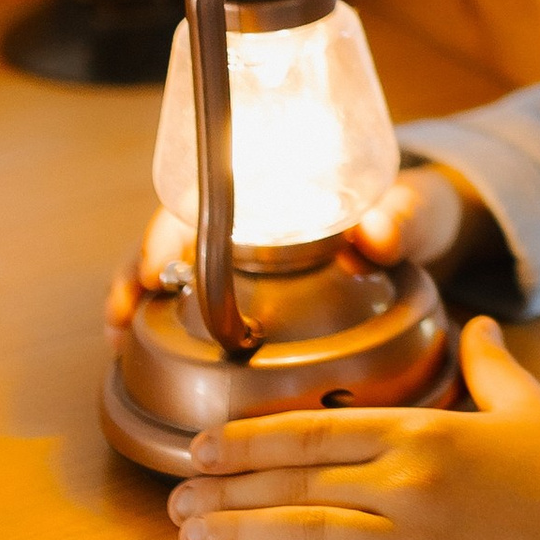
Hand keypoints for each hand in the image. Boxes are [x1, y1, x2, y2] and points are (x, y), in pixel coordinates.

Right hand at [104, 165, 464, 338]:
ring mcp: (245, 256)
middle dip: (136, 269)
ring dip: (137, 299)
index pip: (208, 197)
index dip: (171, 230)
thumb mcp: (412, 213)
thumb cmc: (410, 212)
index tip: (154, 264)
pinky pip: (192, 300)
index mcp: (281, 188)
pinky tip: (137, 351)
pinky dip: (160, 321)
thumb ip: (400, 221)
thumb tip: (380, 235)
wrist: (422, 232)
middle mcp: (252, 218)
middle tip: (120, 311)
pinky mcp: (249, 292)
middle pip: (173, 235)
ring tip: (116, 339)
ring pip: (172, 270)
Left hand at [165, 318, 539, 539]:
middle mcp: (407, 482)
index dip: (249, 439)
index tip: (202, 446)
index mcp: (427, 431)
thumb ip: (492, 367)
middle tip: (175, 496)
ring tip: (188, 537)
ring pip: (302, 533)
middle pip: (293, 482)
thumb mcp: (532, 408)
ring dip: (236, 533)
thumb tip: (479, 327)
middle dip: (226, 488)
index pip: (314, 431)